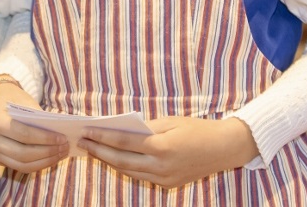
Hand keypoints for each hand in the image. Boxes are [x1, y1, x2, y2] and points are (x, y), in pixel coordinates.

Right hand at [0, 82, 68, 172]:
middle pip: (22, 154)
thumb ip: (38, 119)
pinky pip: (20, 167)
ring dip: (44, 162)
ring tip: (61, 154)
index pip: (23, 135)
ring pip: (21, 165)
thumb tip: (59, 136)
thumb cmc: (13, 99)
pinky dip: (37, 165)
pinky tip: (51, 158)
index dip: (44, 139)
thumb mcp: (26, 102)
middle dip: (47, 152)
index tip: (62, 138)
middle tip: (64, 147)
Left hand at [78, 115, 258, 187]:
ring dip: (108, 161)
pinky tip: (114, 158)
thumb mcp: (170, 121)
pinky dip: (125, 167)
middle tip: (82, 142)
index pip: (124, 143)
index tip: (87, 130)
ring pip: (128, 171)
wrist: (224, 149)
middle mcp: (162, 167)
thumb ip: (144, 128)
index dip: (102, 137)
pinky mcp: (168, 185)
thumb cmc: (196, 129)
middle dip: (99, 151)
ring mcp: (165, 179)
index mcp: (162, 147)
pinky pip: (140, 176)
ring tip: (93, 150)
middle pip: (121, 161)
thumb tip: (120, 132)